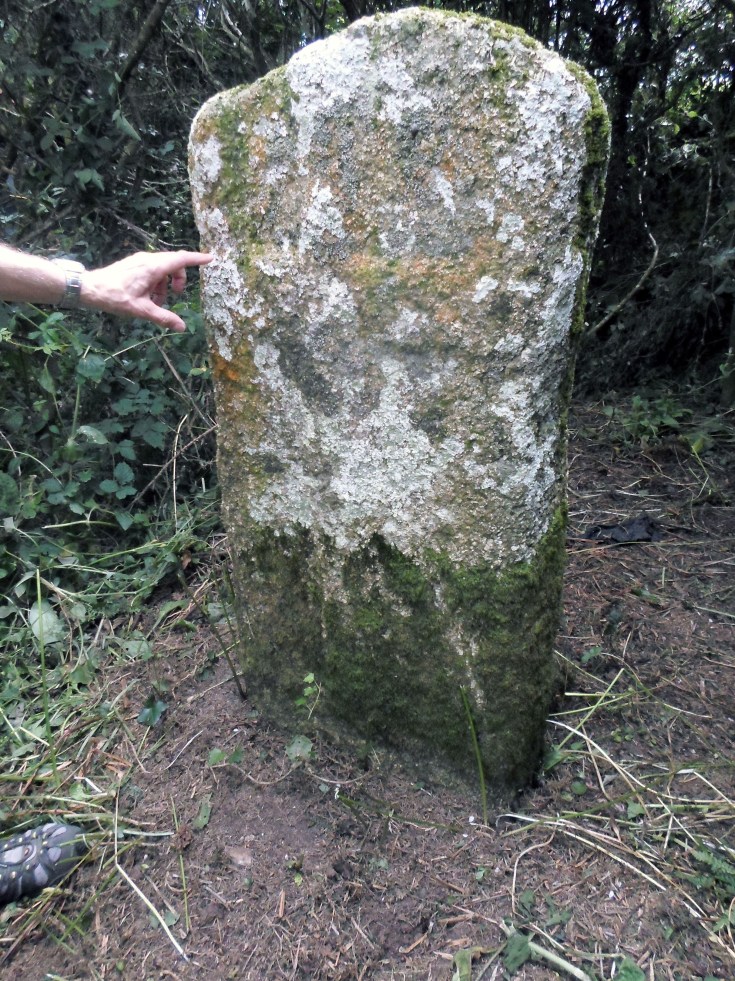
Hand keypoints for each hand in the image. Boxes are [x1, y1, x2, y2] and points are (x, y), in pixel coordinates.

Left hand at [81, 251, 212, 331]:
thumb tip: (182, 327)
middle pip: (174, 264)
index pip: (181, 259)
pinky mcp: (134, 264)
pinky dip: (157, 282)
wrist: (90, 289)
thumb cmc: (115, 297)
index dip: (197, 259)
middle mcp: (148, 259)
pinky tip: (148, 297)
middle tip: (177, 295)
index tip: (211, 259)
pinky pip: (153, 269)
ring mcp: (140, 260)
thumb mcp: (142, 310)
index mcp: (153, 267)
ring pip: (163, 268)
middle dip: (180, 279)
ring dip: (166, 284)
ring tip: (157, 302)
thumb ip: (164, 317)